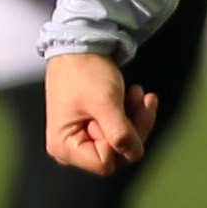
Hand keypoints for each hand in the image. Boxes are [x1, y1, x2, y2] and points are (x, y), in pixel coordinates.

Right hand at [43, 51, 155, 176]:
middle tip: (142, 100)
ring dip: (136, 118)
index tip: (114, 112)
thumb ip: (121, 134)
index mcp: (64, 147)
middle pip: (116, 155)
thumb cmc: (85, 71)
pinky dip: (131, 113)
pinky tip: (135, 93)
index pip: (106, 163)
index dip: (119, 140)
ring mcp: (80, 139)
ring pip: (122, 143)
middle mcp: (69, 149)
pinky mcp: (91, 128)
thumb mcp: (105, 103)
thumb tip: (134, 154)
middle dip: (134, 128)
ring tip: (139, 93)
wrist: (80, 44)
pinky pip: (119, 131)